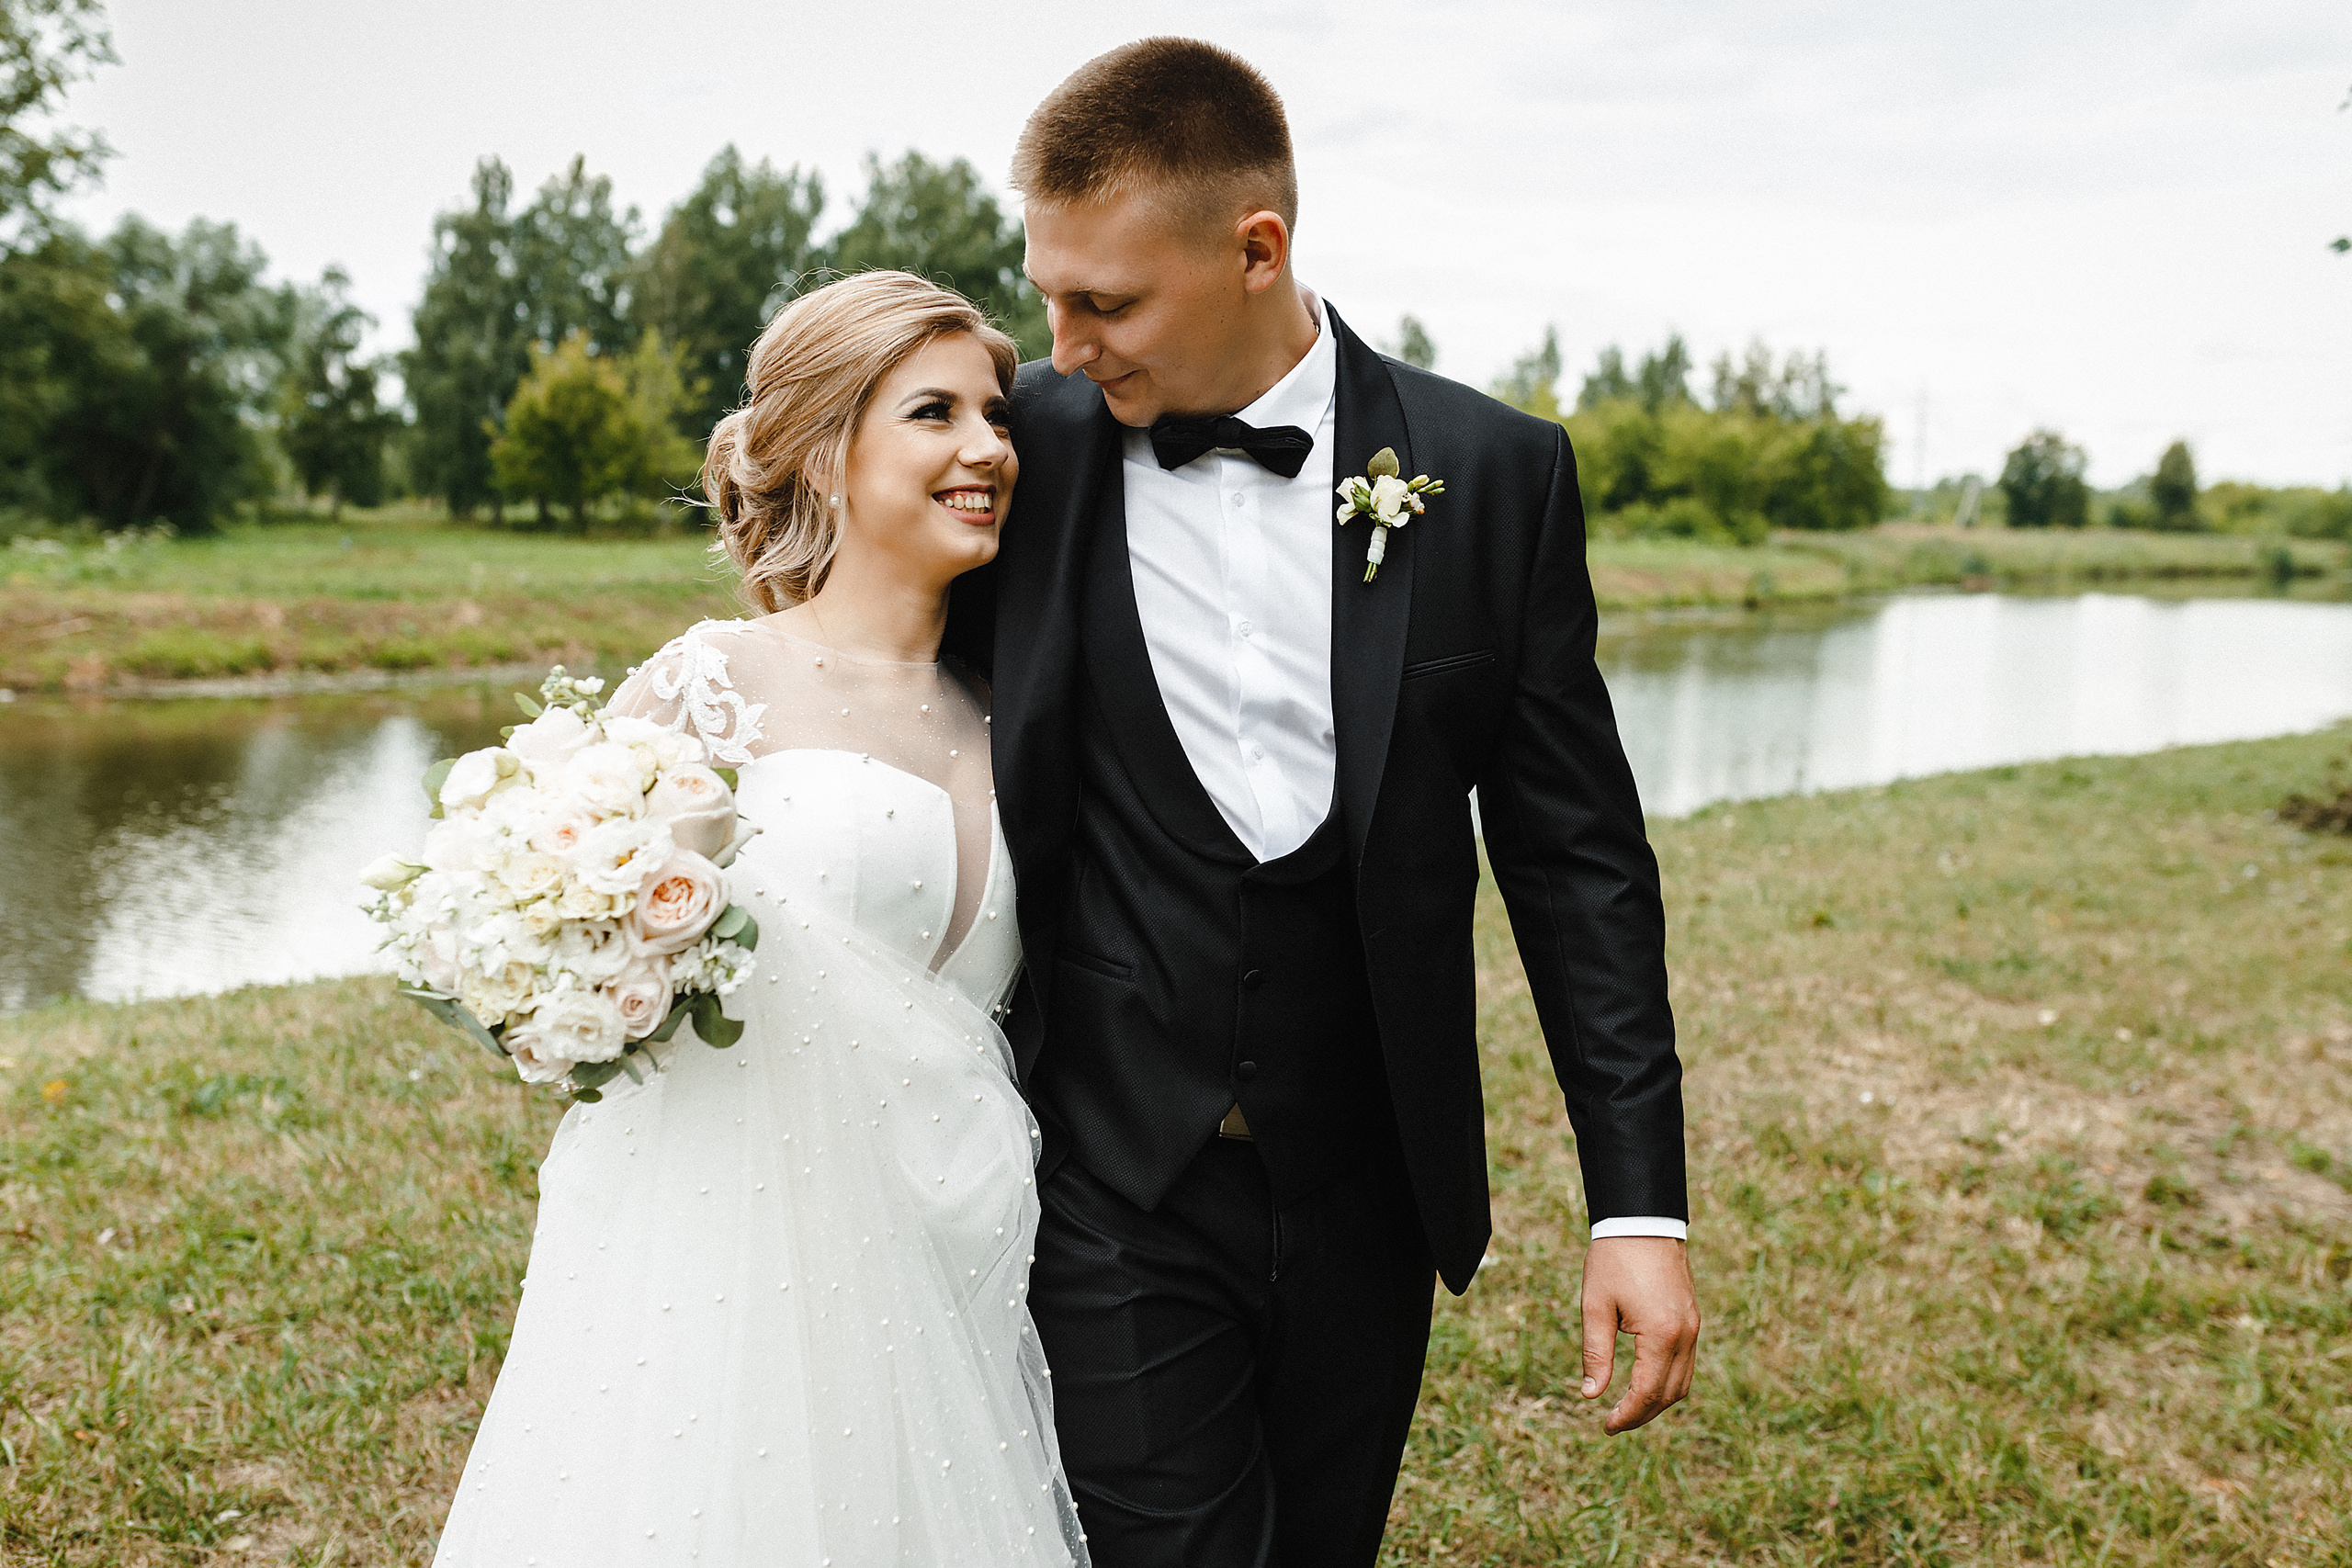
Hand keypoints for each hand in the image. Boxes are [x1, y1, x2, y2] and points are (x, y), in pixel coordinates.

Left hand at [1579, 1236, 1698, 1433]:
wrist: (1642, 1220)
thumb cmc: (1613, 1260)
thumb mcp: (1595, 1306)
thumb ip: (1596, 1354)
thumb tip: (1590, 1395)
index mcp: (1662, 1334)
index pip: (1648, 1392)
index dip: (1627, 1415)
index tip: (1606, 1426)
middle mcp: (1686, 1335)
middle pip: (1670, 1394)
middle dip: (1642, 1414)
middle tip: (1613, 1423)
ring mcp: (1693, 1327)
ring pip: (1683, 1382)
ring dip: (1657, 1401)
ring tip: (1628, 1408)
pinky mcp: (1692, 1318)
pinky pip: (1686, 1363)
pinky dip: (1668, 1381)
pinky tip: (1645, 1382)